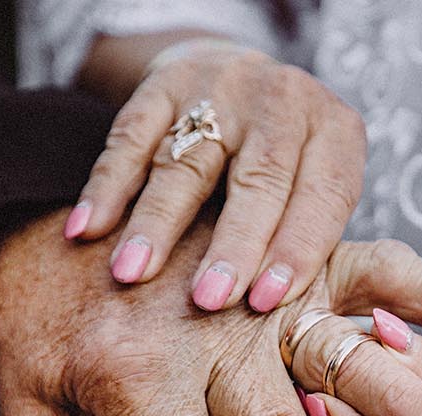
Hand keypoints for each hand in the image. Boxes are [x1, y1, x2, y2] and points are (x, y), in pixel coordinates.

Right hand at [63, 44, 365, 312]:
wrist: (238, 79)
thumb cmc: (288, 167)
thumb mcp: (319, 189)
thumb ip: (316, 245)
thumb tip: (300, 329)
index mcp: (336, 133)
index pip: (323, 194)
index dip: (297, 248)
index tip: (265, 301)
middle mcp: (284, 103)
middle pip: (259, 178)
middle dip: (232, 244)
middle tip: (207, 300)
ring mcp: (222, 89)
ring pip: (187, 161)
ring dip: (156, 222)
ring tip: (132, 274)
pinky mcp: (163, 84)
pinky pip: (129, 138)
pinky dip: (105, 188)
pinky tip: (85, 231)